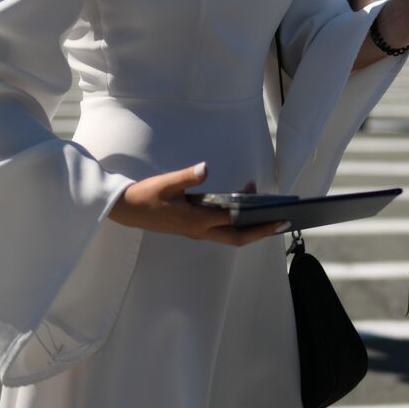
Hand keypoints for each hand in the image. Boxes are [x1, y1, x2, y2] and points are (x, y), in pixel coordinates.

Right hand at [107, 162, 287, 246]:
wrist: (125, 209)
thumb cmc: (146, 196)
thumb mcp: (166, 183)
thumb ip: (187, 177)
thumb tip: (205, 169)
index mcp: (197, 221)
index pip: (235, 225)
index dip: (259, 222)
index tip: (278, 216)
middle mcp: (200, 230)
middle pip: (238, 238)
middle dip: (262, 231)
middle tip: (283, 220)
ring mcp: (197, 230)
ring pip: (230, 233)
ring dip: (249, 223)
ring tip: (266, 203)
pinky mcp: (193, 225)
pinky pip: (220, 226)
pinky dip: (235, 216)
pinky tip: (241, 198)